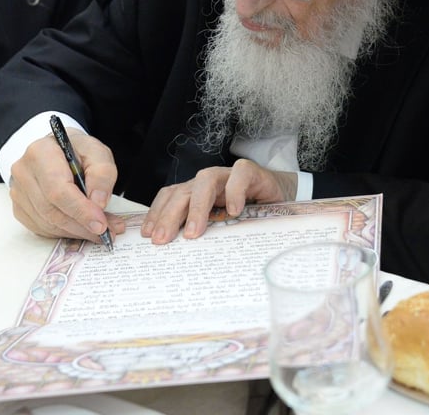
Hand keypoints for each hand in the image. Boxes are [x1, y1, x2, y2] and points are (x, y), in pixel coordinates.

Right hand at [8, 128, 125, 244]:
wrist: (57, 151)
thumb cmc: (76, 150)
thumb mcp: (97, 152)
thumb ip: (102, 174)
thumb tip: (98, 203)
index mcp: (41, 153)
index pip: (58, 189)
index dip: (80, 210)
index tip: (100, 224)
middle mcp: (24, 173)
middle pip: (52, 210)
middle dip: (82, 225)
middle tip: (108, 231)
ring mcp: (19, 192)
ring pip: (48, 223)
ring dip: (77, 231)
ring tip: (101, 230)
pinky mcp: (20, 209)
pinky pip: (43, 229)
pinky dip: (65, 232)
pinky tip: (81, 227)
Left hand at [141, 159, 297, 243]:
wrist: (281, 196)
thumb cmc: (248, 213)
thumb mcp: (221, 225)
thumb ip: (202, 231)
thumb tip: (177, 255)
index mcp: (196, 192)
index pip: (170, 196)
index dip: (156, 212)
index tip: (147, 235)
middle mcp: (208, 182)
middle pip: (182, 191)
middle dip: (169, 215)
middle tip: (162, 239)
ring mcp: (228, 175)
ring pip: (205, 180)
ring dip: (197, 207)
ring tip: (194, 232)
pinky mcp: (251, 173)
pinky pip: (239, 176)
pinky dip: (234, 192)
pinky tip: (233, 211)